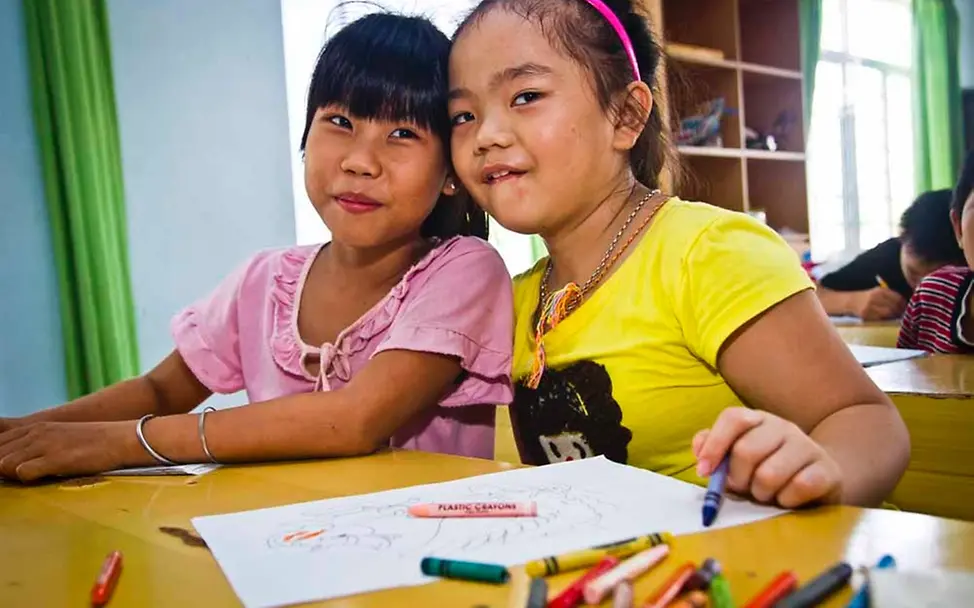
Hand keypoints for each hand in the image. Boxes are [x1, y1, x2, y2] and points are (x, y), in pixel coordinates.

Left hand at [0, 421, 131, 481]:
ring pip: (2, 463)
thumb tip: (11, 465)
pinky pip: (23, 472)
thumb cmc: (92, 443)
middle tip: (11, 477)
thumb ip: (34, 448)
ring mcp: (44, 445)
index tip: (5, 470)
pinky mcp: (56, 458)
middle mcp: (35, 433)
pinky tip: (38, 479)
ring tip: (25, 479)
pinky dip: (25, 479)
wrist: (121, 439)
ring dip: (8, 475)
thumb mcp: (59, 438)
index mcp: (34, 428)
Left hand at [693, 407, 842, 507]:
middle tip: (744, 488)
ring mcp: (808, 446)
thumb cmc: (768, 469)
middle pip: (746, 450)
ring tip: (767, 494)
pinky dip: (787, 500)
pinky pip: (799, 487)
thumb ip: (714, 450)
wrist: (818, 480)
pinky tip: (788, 499)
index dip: (714, 444)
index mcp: (758, 420)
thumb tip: (699, 450)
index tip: (704, 471)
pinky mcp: (828, 470)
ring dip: (762, 493)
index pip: (733, 418)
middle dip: (738, 479)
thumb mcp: (737, 459)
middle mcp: (783, 427)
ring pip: (770, 474)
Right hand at [849, 287, 904, 320]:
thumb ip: (889, 296)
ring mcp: (870, 306)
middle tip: (902, 314)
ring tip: (895, 317)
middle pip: (894, 305)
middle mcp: (875, 297)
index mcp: (880, 290)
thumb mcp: (877, 292)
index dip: (903, 304)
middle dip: (899, 311)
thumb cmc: (867, 297)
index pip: (897, 298)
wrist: (850, 301)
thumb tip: (903, 304)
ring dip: (893, 315)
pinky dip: (884, 318)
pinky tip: (885, 318)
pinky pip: (879, 317)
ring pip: (888, 312)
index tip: (906, 307)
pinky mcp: (865, 314)